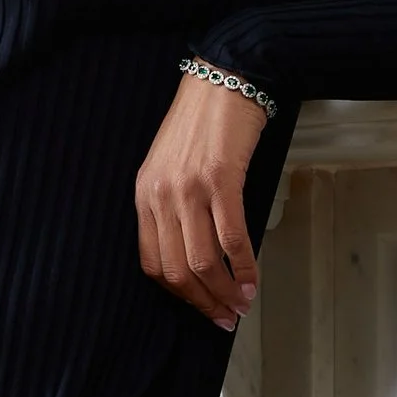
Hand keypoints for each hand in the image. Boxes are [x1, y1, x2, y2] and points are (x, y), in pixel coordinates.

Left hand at [136, 73, 265, 329]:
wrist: (225, 78)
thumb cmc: (203, 121)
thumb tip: (198, 249)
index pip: (152, 262)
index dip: (177, 293)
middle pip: (177, 269)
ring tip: (241, 305)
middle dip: (202, 302)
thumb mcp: (171, 165)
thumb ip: (174, 205)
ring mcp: (189, 188)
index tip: (199, 306)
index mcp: (145, 194)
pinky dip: (242, 266)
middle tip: (224, 317)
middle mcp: (161, 195)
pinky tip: (251, 279)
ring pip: (202, 260)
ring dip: (224, 291)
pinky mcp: (220, 180)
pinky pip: (230, 237)